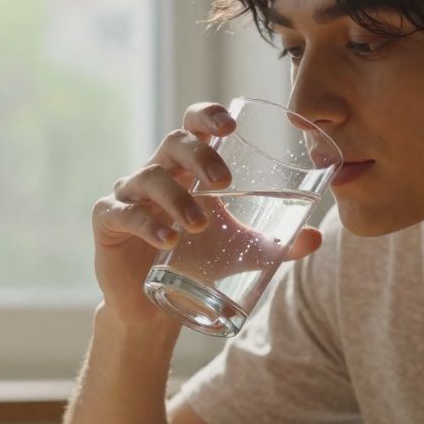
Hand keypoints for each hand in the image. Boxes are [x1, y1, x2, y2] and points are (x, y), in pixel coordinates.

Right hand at [91, 103, 322, 327]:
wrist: (155, 306)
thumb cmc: (196, 263)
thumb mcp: (240, 250)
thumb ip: (276, 244)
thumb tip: (315, 238)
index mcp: (187, 168)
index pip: (194, 126)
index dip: (208, 116)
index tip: (230, 126)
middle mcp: (157, 172)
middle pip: (173, 143)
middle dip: (199, 154)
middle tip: (222, 181)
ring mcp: (130, 195)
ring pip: (149, 177)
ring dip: (177, 197)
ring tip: (199, 224)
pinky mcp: (109, 222)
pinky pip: (123, 213)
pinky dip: (147, 224)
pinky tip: (168, 240)